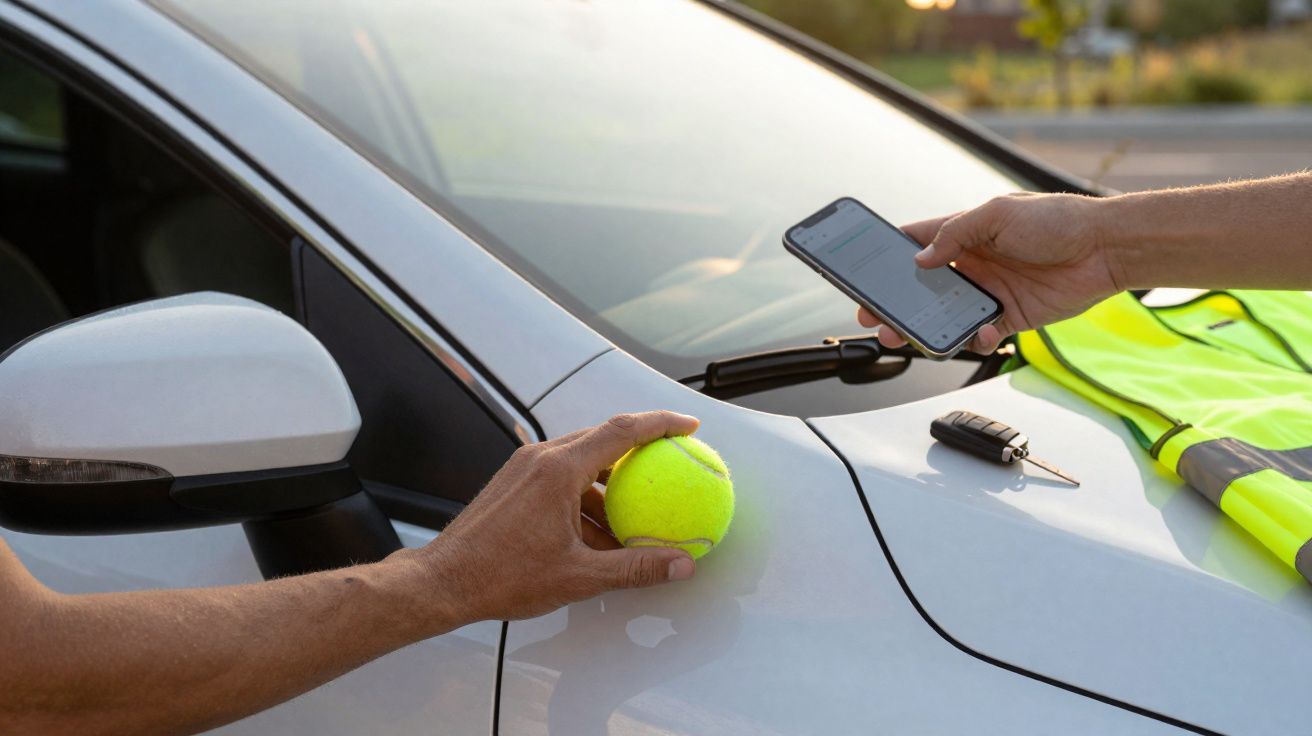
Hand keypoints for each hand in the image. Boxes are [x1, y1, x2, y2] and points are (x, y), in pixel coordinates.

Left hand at [418, 411, 700, 624]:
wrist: (443, 582)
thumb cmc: (501, 576)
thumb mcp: (579, 577)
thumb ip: (635, 567)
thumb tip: (679, 565)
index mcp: (559, 470)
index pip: (622, 431)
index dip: (661, 424)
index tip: (688, 426)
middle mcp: (541, 458)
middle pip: (603, 438)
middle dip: (641, 448)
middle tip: (672, 461)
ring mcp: (524, 468)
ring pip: (582, 461)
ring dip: (611, 484)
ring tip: (636, 514)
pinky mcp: (514, 483)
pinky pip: (561, 478)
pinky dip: (586, 497)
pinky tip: (598, 533)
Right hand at [856, 193, 1122, 352]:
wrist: (1105, 249)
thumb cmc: (1057, 220)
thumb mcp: (999, 213)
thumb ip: (956, 233)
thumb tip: (920, 259)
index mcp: (965, 235)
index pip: (916, 245)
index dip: (889, 258)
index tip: (864, 272)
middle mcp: (973, 264)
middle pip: (922, 288)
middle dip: (896, 303)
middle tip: (874, 316)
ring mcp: (989, 292)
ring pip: (945, 315)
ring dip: (925, 327)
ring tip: (908, 336)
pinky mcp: (1010, 316)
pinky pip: (980, 333)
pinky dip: (972, 338)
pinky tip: (978, 333)